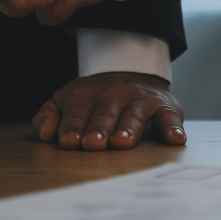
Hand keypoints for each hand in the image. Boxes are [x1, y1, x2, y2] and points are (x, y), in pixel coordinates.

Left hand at [31, 72, 185, 150]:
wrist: (132, 75)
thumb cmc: (93, 101)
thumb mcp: (65, 102)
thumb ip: (49, 116)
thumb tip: (45, 134)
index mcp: (86, 94)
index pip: (77, 112)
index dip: (73, 126)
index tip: (68, 142)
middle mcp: (114, 95)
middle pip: (105, 114)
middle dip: (98, 129)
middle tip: (93, 144)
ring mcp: (141, 101)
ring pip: (134, 116)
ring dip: (128, 130)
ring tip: (122, 143)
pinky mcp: (166, 109)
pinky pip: (170, 119)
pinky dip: (173, 128)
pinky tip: (175, 139)